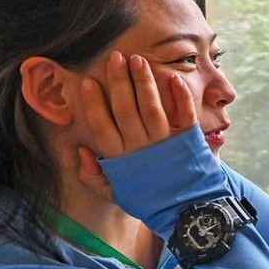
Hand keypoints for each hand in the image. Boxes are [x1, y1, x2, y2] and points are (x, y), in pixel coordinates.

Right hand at [76, 51, 195, 195]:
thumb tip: (81, 150)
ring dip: (145, 82)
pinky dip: (181, 97)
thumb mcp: (115, 192)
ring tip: (138, 60)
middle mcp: (141, 149)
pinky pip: (184, 116)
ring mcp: (166, 144)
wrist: (185, 211)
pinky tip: (174, 78)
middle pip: (126, 109)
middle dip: (119, 81)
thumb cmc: (146, 199)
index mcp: (120, 159)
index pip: (101, 126)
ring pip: (152, 108)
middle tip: (114, 58)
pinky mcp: (188, 142)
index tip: (87, 81)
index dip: (93, 103)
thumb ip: (93, 175)